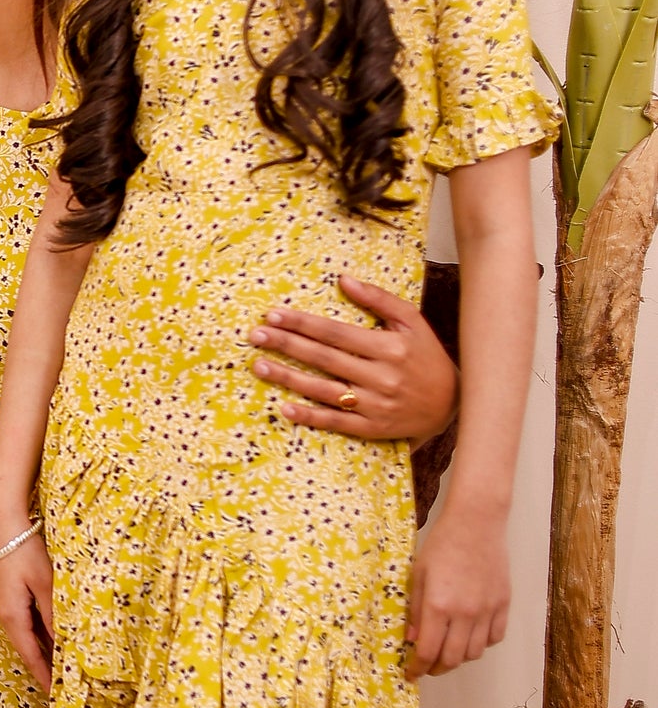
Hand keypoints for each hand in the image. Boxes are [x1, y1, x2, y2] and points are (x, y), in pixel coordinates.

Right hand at [0, 531, 54, 690]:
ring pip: (27, 636)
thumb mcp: (45, 584)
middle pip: (27, 649)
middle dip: (44, 667)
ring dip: (42, 651)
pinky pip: (25, 623)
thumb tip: (63, 643)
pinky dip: (39, 635)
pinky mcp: (8, 597)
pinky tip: (53, 639)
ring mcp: (4, 606)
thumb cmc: (25, 552)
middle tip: (64, 686)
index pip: (31, 655)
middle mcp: (4, 615)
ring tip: (62, 667)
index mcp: (12, 616)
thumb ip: (54, 615)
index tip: (56, 695)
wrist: (4, 524)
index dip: (44, 676)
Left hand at [247, 274, 457, 443]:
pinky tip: (284, 408)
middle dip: (287, 345)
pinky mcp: (372, 428)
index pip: (335, 332)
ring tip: (258, 366)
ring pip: (324, 390)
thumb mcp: (411, 320)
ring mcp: (375, 405)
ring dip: (288, 378)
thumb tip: (343, 279)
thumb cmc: (426, 356)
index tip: (273, 315)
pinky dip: (309, 416)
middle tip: (255, 335)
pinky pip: (335, 422)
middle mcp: (380, 376)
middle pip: (324, 358)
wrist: (452, 403)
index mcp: (388, 346)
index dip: (302, 323)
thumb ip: (378, 299)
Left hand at [405, 506, 509, 676]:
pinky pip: (495, 637)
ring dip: (459, 658)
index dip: (418, 668)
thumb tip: (412, 640)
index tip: (412, 674)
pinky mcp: (504, 604)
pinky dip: (482, 643)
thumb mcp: (418, 575)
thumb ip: (415, 610)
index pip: (428, 652)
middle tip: (428, 666)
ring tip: (448, 651)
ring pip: (475, 652)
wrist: (476, 523)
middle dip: (437, 668)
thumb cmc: (442, 544)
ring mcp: (487, 610)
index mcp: (439, 605)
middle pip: (453, 659)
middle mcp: (465, 613)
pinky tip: (470, 635)